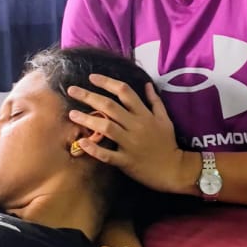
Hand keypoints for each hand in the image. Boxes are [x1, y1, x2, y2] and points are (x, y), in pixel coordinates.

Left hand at [68, 76, 190, 194]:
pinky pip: (108, 155)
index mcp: (144, 114)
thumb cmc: (168, 143)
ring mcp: (130, 143)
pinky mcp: (126, 161)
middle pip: (110, 107)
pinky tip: (82, 143)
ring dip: (88, 119)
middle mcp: (135, 126)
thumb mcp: (165, 119)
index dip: (107, 82)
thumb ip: (155, 101)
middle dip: (89, 96)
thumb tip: (146, 84)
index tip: (92, 77)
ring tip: (72, 114)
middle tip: (72, 90)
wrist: (173, 169)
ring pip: (106, 128)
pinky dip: (95, 149)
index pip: (124, 92)